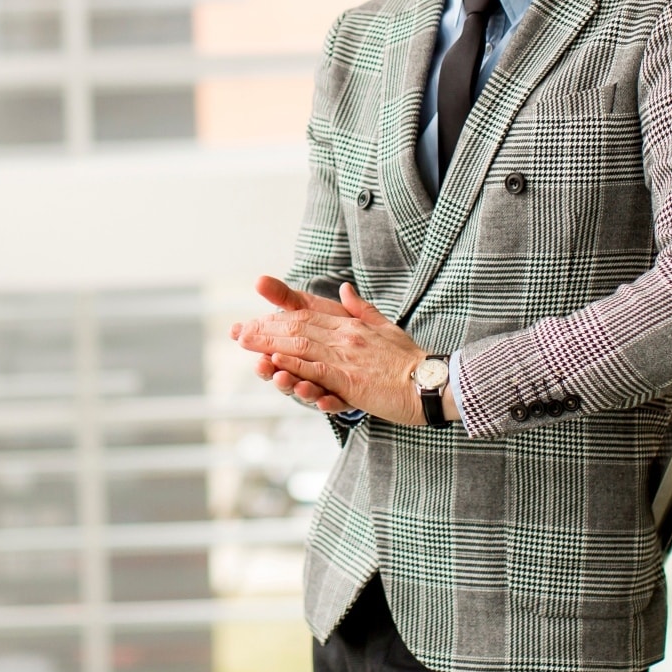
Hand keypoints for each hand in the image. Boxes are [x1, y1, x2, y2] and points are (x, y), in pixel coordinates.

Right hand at [233, 276, 353, 412]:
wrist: (380, 353)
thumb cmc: (339, 328)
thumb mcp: (312, 308)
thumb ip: (286, 298)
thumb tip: (259, 280)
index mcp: (295, 349)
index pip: (271, 342)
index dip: (255, 338)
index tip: (235, 333)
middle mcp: (307, 370)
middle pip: (284, 370)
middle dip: (270, 368)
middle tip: (260, 364)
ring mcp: (326, 385)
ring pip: (306, 389)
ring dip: (294, 386)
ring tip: (284, 380)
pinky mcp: (348, 397)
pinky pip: (336, 403)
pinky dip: (328, 404)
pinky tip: (322, 402)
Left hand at [234, 282, 429, 425]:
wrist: (432, 383)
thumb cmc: (410, 360)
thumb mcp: (386, 327)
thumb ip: (362, 308)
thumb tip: (345, 289)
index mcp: (351, 326)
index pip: (307, 317)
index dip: (278, 317)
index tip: (256, 319)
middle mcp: (346, 338)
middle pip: (298, 329)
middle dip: (266, 329)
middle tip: (239, 331)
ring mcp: (347, 358)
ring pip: (301, 348)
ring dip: (271, 345)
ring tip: (247, 343)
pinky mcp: (350, 381)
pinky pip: (317, 371)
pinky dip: (294, 366)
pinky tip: (275, 363)